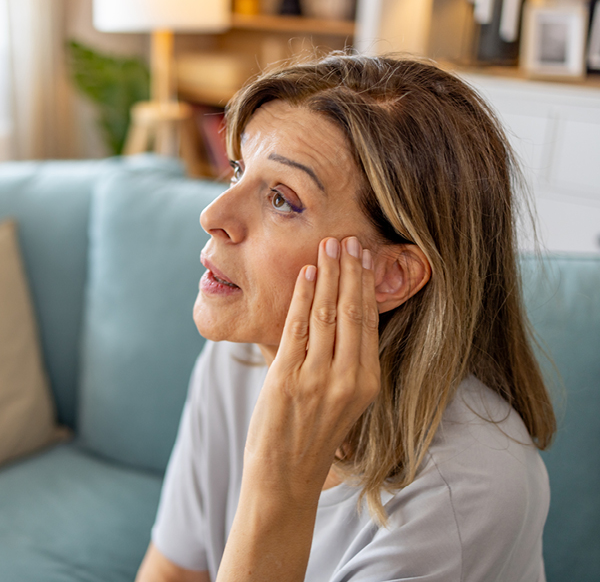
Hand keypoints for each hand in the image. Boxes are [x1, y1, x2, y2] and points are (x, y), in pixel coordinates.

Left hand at [243, 236, 380, 501]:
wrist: (286, 476)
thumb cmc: (314, 435)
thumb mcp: (344, 401)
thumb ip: (346, 361)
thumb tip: (343, 315)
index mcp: (366, 382)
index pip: (368, 322)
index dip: (366, 285)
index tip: (366, 257)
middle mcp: (347, 378)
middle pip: (351, 311)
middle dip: (350, 271)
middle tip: (349, 240)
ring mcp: (317, 377)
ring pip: (325, 313)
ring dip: (327, 276)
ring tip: (329, 247)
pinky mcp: (288, 378)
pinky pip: (297, 327)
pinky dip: (301, 297)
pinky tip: (306, 274)